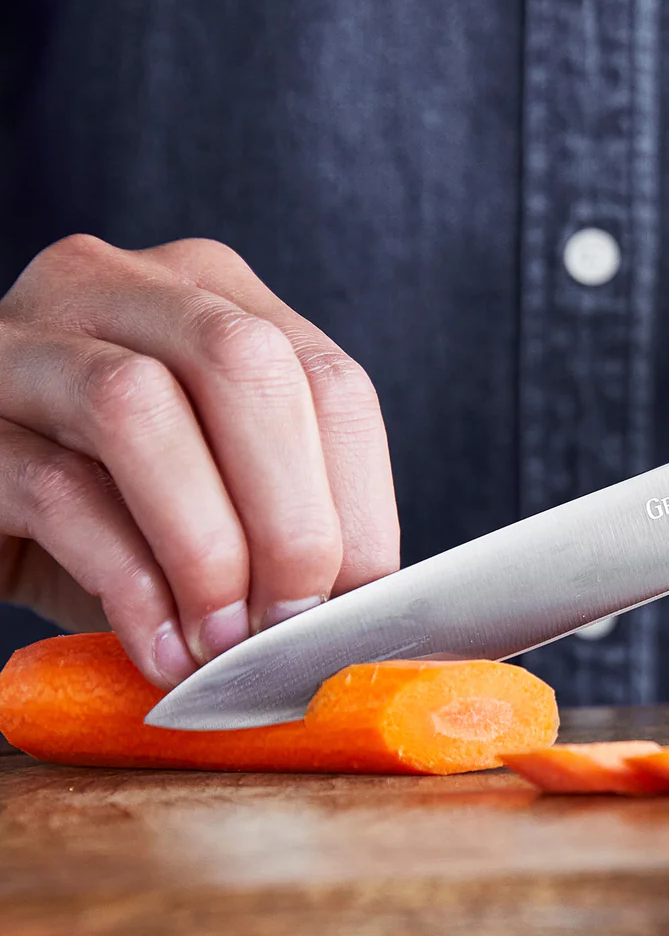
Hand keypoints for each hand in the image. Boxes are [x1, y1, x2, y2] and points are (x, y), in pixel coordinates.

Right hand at [0, 235, 399, 685]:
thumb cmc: (120, 510)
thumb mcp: (221, 491)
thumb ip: (287, 513)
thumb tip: (367, 601)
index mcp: (216, 297)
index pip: (328, 378)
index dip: (360, 501)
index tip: (363, 602)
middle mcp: (123, 288)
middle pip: (244, 364)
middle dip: (290, 516)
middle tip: (293, 623)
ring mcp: (27, 340)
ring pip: (139, 406)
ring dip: (205, 545)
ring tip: (224, 642)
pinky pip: (55, 487)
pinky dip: (129, 583)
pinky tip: (161, 646)